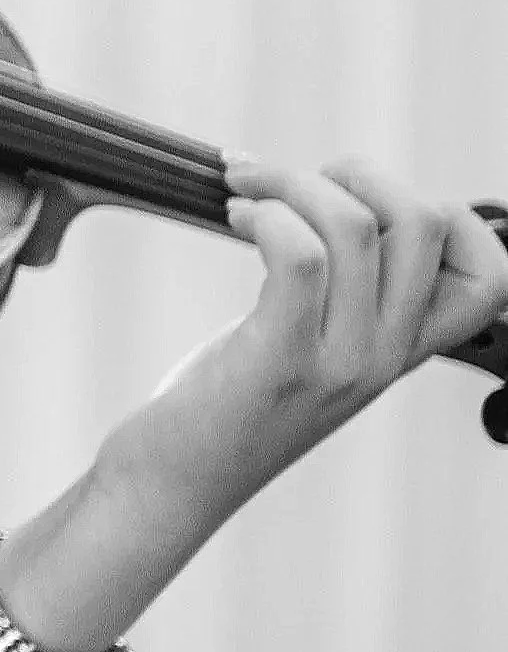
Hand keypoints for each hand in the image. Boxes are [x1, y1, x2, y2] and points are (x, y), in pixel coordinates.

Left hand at [94, 156, 507, 540]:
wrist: (176, 479)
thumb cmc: (227, 398)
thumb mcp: (308, 346)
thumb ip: (339, 294)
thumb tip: (322, 192)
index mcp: (401, 349)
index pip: (492, 277)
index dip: (450, 213)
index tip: (364, 195)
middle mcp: (386, 357)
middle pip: (428, 224)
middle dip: (357, 171)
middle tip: (291, 179)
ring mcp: (341, 362)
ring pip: (355, 227)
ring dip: (288, 182)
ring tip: (242, 192)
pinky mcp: (281, 361)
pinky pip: (301, 257)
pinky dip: (265, 214)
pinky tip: (235, 217)